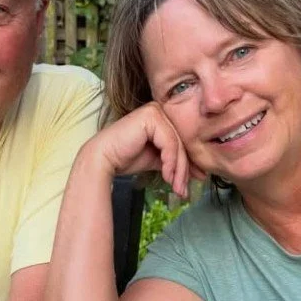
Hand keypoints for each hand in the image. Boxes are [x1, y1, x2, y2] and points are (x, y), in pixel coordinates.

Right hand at [85, 103, 204, 197]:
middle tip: (184, 190)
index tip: (195, 181)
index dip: (188, 163)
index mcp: (161, 117)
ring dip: (178, 170)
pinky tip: (167, 176)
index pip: (181, 141)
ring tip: (177, 187)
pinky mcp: (151, 117)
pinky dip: (171, 162)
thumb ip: (174, 162)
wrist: (103, 159)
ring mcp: (155, 111)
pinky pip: (169, 143)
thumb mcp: (156, 159)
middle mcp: (159, 110)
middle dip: (184, 170)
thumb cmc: (125, 157)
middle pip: (181, 143)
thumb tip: (197, 173)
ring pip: (177, 145)